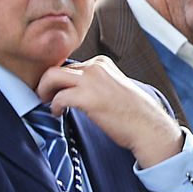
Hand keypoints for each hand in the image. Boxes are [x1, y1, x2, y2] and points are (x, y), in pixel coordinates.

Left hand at [38, 57, 181, 168]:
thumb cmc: (133, 114)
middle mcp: (96, 67)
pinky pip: (59, 97)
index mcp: (102, 63)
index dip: (58, 79)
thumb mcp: (113, 87)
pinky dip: (54, 106)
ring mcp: (92, 81)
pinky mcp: (88, 98)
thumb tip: (74, 89)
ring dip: (44, 91)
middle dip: (46, 83)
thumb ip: (95, 83)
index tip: (55, 90)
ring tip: (47, 103)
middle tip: (44, 96)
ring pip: (51, 77)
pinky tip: (58, 114)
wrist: (148, 127)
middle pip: (56, 68)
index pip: (69, 65)